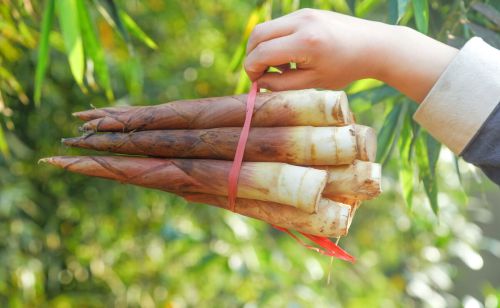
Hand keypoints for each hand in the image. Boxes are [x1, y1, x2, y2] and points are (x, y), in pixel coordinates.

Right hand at [244, 9, 457, 101]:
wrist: (374, 45)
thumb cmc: (346, 68)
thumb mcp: (314, 82)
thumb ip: (282, 84)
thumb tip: (259, 83)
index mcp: (305, 42)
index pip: (261, 54)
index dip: (252, 70)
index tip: (256, 83)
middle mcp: (301, 22)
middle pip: (257, 35)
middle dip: (252, 56)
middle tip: (261, 74)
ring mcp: (303, 13)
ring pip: (266, 28)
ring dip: (263, 48)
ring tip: (281, 68)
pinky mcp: (306, 11)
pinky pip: (279, 25)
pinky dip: (276, 41)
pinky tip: (290, 56)